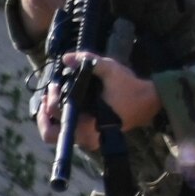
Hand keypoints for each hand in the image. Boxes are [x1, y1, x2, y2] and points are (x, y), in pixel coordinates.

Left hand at [37, 53, 161, 150]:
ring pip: (58, 133)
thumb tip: (66, 58)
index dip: (50, 101)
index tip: (55, 86)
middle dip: (44, 117)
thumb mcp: (110, 69)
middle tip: (46, 98)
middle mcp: (86, 137)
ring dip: (52, 115)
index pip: (58, 119)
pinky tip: (64, 99)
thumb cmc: (130, 88)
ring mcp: (88, 137)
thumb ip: (88, 61)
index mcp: (89, 127)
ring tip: (53, 95)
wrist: (150, 101)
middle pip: (51, 135)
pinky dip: (62, 115)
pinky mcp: (91, 133)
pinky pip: (68, 129)